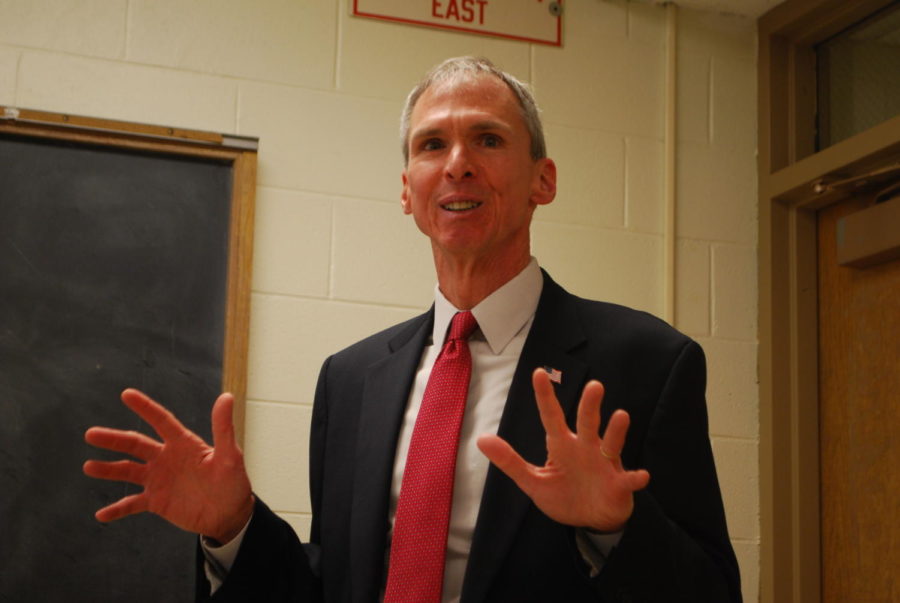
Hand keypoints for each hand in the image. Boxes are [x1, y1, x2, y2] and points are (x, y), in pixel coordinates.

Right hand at [83, 389, 253, 543]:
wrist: (230, 514)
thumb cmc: (233, 482)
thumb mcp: (230, 456)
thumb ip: (224, 428)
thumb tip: (226, 396)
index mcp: (183, 444)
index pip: (161, 421)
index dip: (145, 408)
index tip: (126, 394)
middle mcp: (166, 458)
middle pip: (135, 444)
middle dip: (113, 439)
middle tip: (91, 434)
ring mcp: (159, 480)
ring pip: (128, 471)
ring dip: (109, 470)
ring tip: (89, 467)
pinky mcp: (156, 502)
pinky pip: (132, 504)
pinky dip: (117, 509)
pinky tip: (101, 514)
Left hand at [477, 368, 649, 531]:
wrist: (591, 521)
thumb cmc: (564, 495)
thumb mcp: (533, 481)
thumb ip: (509, 461)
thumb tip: (481, 438)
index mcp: (562, 446)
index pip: (551, 417)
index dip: (545, 397)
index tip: (538, 373)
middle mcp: (585, 448)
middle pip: (587, 423)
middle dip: (590, 405)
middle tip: (594, 385)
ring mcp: (605, 465)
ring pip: (611, 444)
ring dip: (616, 432)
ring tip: (621, 415)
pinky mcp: (619, 485)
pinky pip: (628, 480)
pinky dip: (634, 478)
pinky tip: (640, 477)